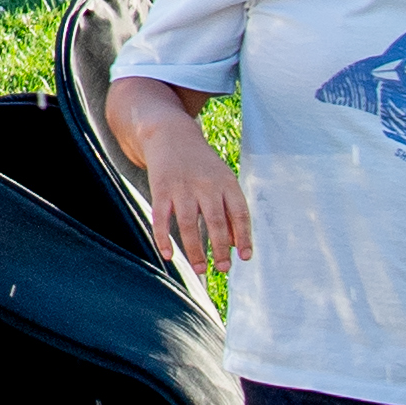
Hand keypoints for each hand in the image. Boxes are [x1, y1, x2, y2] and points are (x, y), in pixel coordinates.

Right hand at [140, 132, 252, 272]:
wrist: (171, 135)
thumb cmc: (203, 165)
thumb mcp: (223, 180)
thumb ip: (231, 209)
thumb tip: (238, 245)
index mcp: (226, 182)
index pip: (239, 213)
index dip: (244, 236)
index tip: (245, 258)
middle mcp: (206, 185)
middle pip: (215, 221)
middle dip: (221, 248)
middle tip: (223, 269)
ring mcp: (182, 187)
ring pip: (188, 224)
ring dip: (195, 250)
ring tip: (200, 269)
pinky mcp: (160, 189)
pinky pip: (161, 218)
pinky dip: (163, 238)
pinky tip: (168, 255)